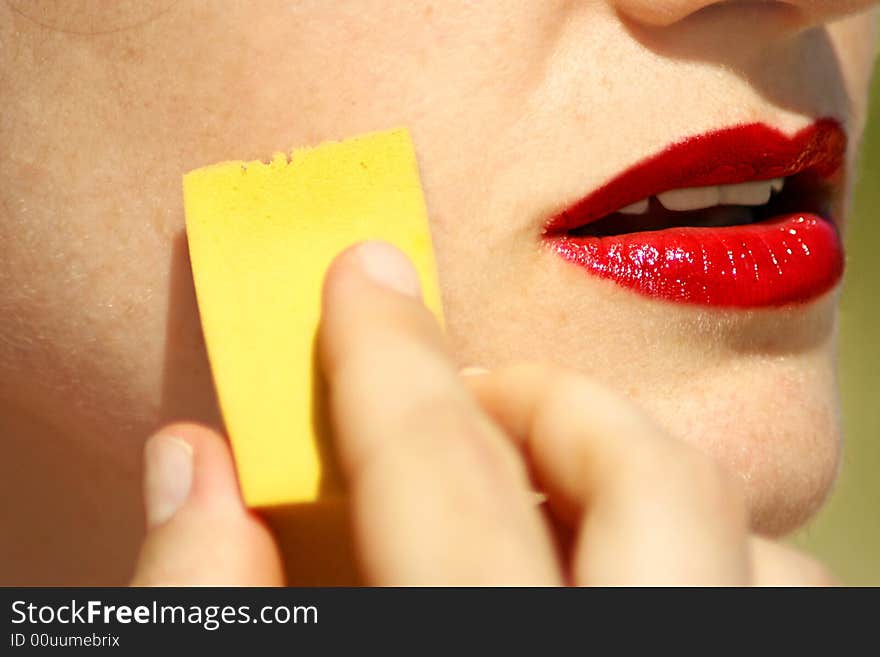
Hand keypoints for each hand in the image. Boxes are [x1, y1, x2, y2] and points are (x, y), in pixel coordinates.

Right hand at [131, 241, 834, 585]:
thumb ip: (212, 600)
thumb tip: (188, 469)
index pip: (440, 482)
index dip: (383, 366)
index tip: (360, 278)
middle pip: (643, 484)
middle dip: (544, 403)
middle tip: (468, 403)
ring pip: (750, 542)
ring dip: (642, 480)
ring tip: (551, 497)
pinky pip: (773, 593)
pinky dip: (708, 556)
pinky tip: (626, 574)